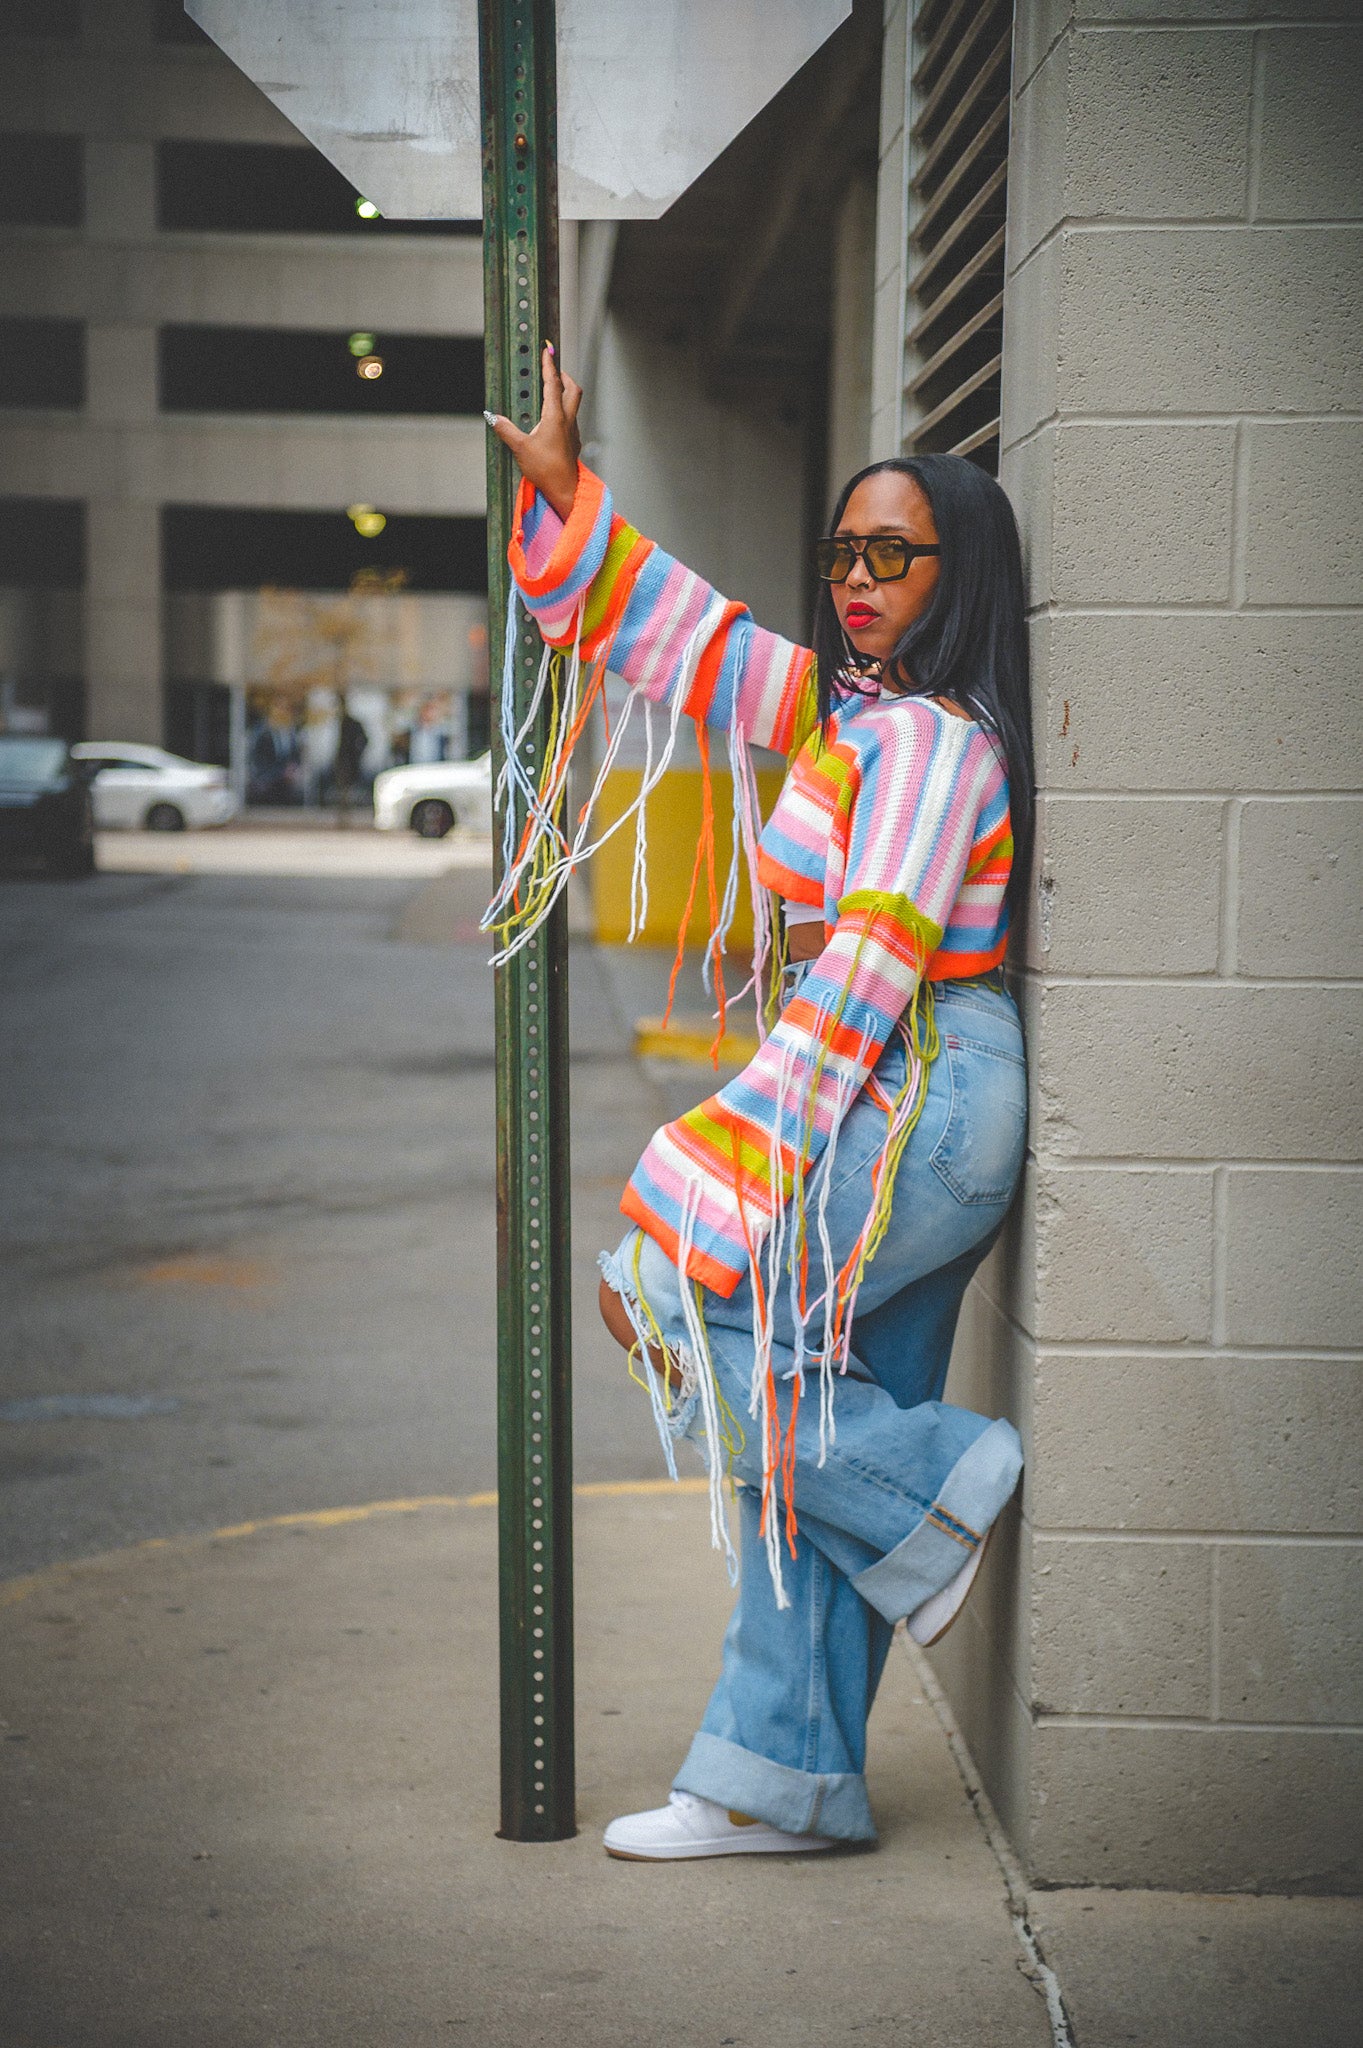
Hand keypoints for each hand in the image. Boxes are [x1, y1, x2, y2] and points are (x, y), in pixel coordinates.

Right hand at [485, 342, 582, 522]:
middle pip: (572, 388)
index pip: (552, 383)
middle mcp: (567, 420)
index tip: (547, 349)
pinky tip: (551, 419)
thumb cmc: (545, 470)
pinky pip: (570, 419)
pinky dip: (563, 410)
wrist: (565, 490)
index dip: (549, 364)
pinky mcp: (573, 442)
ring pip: (573, 403)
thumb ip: (506, 430)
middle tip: (552, 369)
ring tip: (551, 390)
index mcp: (555, 416)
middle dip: (563, 375)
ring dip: (564, 392)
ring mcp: (573, 431)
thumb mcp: (520, 448)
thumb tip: (493, 417)